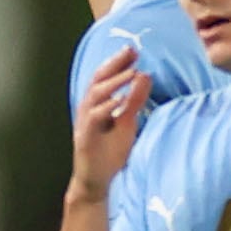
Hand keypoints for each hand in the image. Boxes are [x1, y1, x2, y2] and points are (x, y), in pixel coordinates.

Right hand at [69, 47, 147, 204]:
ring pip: (95, 96)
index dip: (118, 62)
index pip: (105, 77)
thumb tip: (145, 75)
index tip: (134, 50)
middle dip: (114, 65)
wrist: (95, 180)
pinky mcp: (85, 137)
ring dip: (113, 83)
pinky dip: (107, 108)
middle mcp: (87, 109)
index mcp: (97, 104)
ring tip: (131, 72)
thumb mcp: (127, 122)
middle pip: (98, 80)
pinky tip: (120, 101)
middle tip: (131, 52)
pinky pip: (94, 118)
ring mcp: (85, 123)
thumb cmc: (109, 152)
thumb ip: (135, 101)